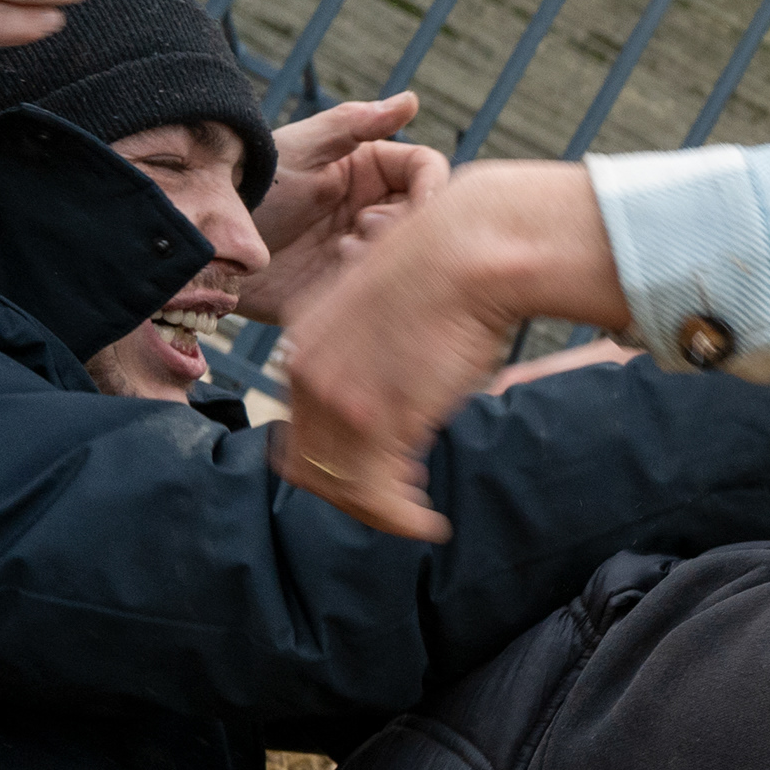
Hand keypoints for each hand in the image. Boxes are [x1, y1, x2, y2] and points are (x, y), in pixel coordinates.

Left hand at [238, 95, 437, 324]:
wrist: (211, 246)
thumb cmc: (251, 189)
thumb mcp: (302, 150)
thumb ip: (354, 124)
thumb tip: (411, 100)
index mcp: (370, 172)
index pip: (426, 170)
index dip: (432, 185)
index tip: (424, 203)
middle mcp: (374, 210)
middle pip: (426, 216)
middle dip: (405, 223)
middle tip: (365, 227)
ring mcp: (366, 252)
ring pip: (413, 256)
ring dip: (387, 254)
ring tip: (343, 253)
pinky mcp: (354, 291)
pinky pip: (390, 292)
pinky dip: (378, 286)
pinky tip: (340, 279)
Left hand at [276, 160, 623, 538]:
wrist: (470, 246)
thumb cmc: (452, 269)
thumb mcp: (391, 310)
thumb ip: (377, 352)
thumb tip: (403, 383)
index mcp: (303, 345)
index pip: (299, 429)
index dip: (334, 464)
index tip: (374, 476)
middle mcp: (307, 373)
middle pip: (309, 467)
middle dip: (352, 496)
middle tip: (394, 507)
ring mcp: (338, 398)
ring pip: (341, 487)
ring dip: (380, 514)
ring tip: (417, 520)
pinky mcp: (377, 419)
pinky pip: (378, 496)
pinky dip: (402, 520)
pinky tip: (428, 523)